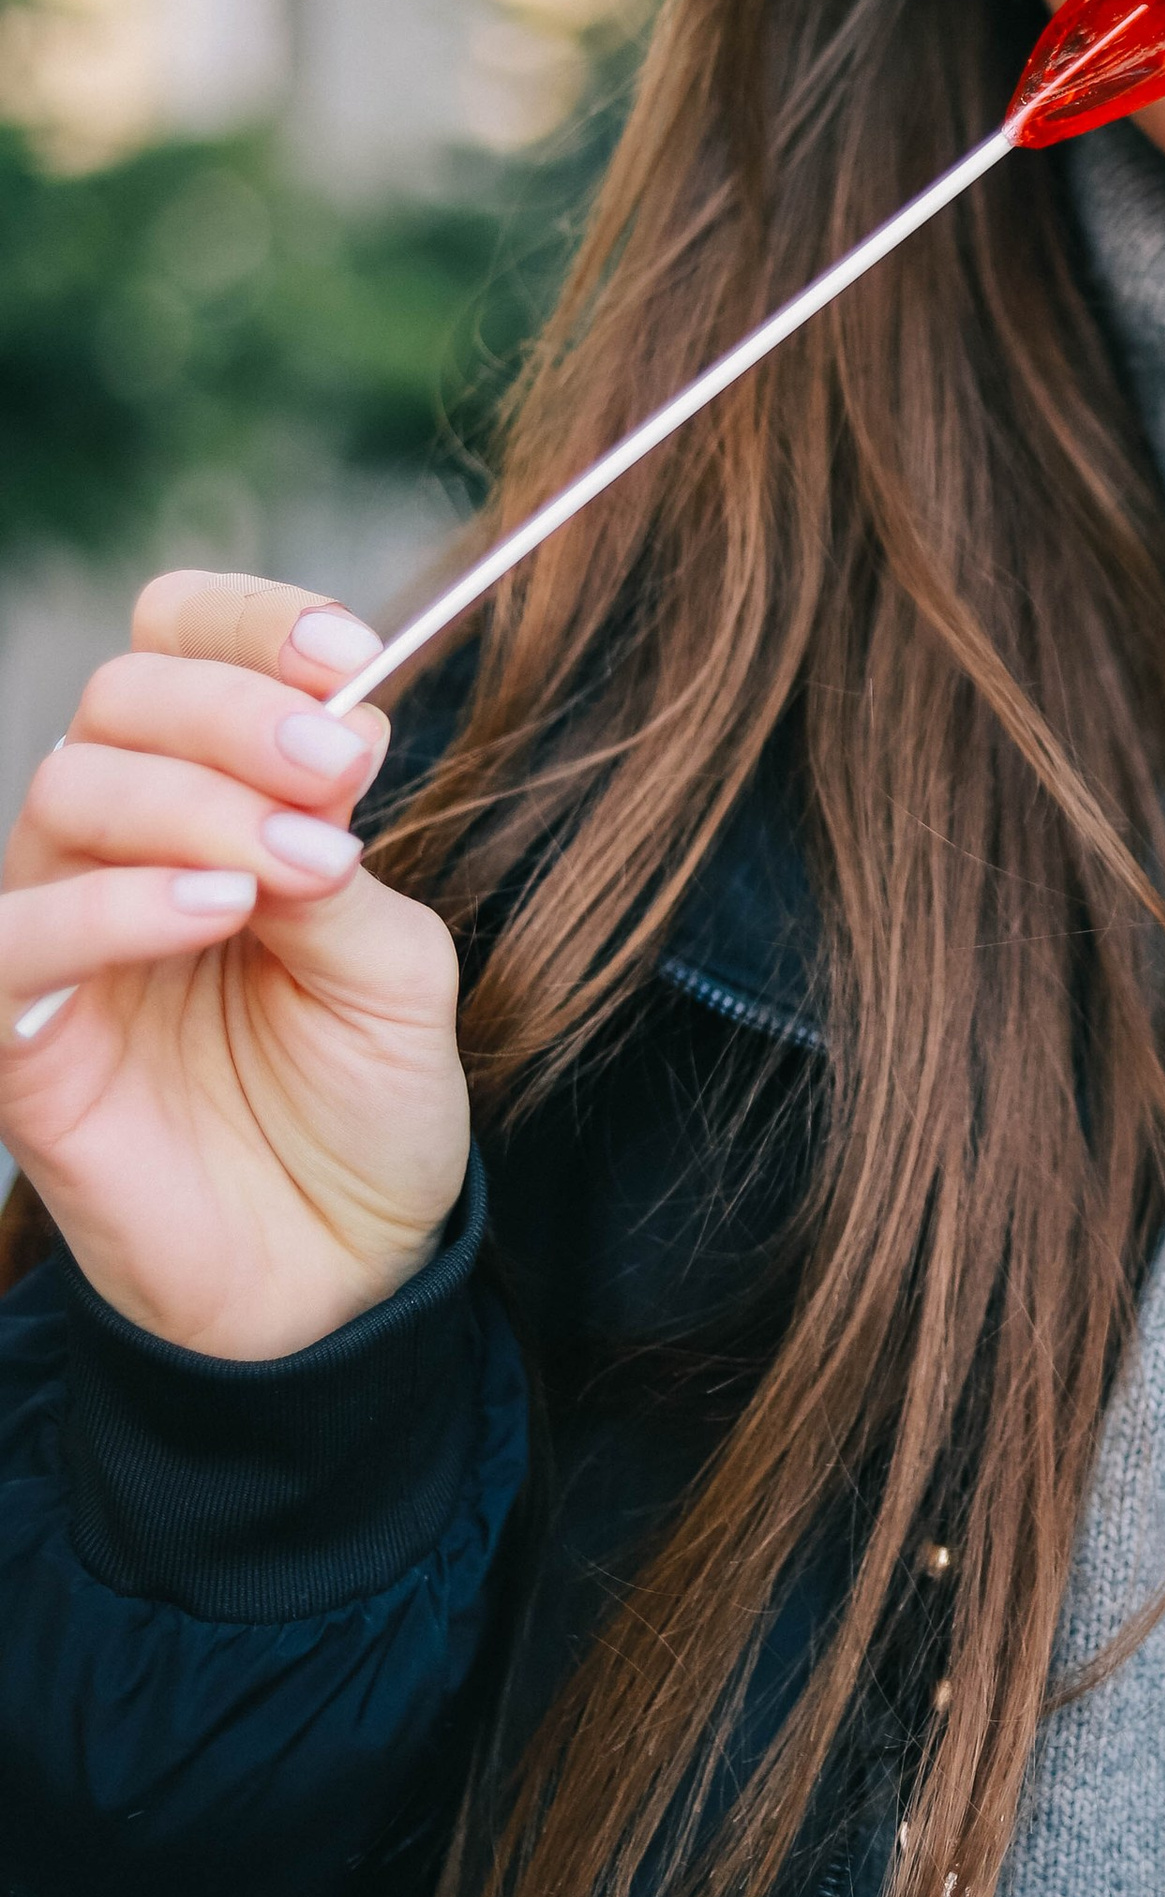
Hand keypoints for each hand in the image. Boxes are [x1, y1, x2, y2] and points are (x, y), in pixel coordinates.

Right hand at [0, 573, 470, 1360]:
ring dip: (191, 802)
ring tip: (296, 865)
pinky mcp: (20, 1037)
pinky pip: (10, 938)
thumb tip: (322, 749)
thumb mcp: (394, 967)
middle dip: (234, 713)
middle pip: (120, 702)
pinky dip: (109, 905)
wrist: (342, 1271)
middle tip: (339, 771)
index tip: (349, 654)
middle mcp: (124, 848)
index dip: (248, 625)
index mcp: (218, 801)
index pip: (178, 647)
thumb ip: (341, 859)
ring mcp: (63, 936)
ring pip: (65, 794)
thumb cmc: (367, 1107)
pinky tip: (213, 909)